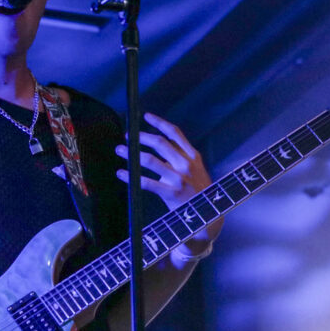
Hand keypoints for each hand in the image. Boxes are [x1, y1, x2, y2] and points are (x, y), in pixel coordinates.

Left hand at [115, 111, 222, 252]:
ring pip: (150, 160)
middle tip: (127, 136)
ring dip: (132, 153)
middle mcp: (186, 164)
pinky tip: (121, 173)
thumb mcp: (196, 169)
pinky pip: (146, 182)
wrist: (209, 214)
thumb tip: (157, 144)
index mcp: (192, 156)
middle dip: (141, 137)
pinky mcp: (171, 193)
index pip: (174, 133)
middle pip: (160, 143)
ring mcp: (178, 178)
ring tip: (120, 150)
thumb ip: (180, 156)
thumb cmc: (197, 191)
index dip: (159, 122)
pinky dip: (130, 176)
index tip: (145, 116)